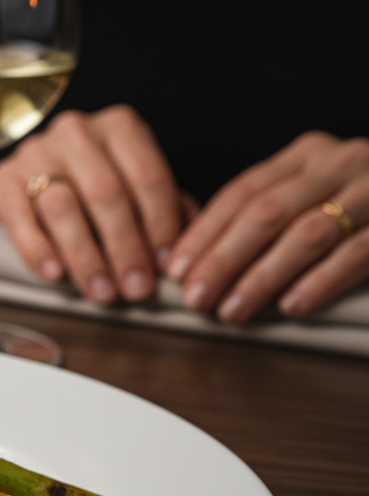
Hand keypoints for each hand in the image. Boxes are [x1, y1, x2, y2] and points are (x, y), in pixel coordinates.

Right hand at [0, 105, 189, 304]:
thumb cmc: (95, 185)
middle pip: (106, 193)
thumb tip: (188, 249)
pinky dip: (38, 250)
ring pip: (63, 206)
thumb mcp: (134, 187)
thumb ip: (165, 210)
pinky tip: (55, 276)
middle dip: (125, 247)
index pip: (147, 177)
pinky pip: (20, 219)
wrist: (34, 173)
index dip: (160, 225)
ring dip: (86, 256)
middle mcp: (76, 132)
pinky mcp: (2, 181)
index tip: (166, 266)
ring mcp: (35, 153)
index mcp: (119, 127)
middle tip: (137, 289)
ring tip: (102, 293)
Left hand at [166, 131, 368, 322]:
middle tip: (196, 298)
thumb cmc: (360, 206)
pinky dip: (319, 282)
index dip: (204, 233)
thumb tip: (199, 259)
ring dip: (263, 277)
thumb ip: (265, 216)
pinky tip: (292, 305)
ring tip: (233, 310)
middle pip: (265, 213)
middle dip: (222, 260)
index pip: (240, 193)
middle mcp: (338, 163)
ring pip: (306, 234)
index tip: (175, 269)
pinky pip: (355, 253)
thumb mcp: (312, 195)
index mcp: (306, 156)